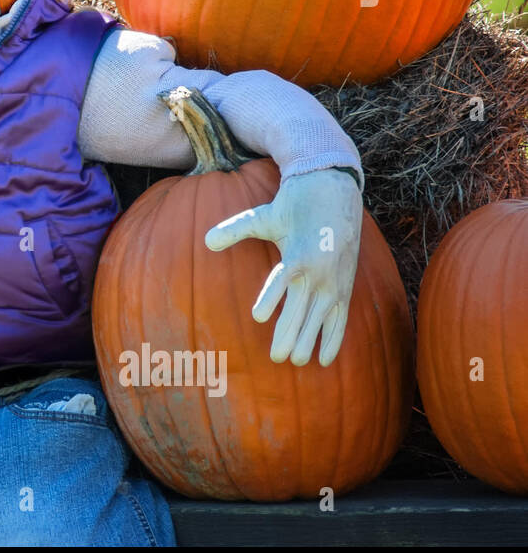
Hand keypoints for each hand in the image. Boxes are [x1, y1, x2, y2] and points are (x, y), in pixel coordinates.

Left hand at [204, 168, 362, 366]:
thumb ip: (236, 229)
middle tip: (276, 357)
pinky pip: (341, 318)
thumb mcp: (264, 215)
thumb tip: (206, 240)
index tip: (258, 316)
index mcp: (297, 253)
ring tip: (295, 361)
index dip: (272, 297)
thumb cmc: (294, 206)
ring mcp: (334, 281)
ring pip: (321, 317)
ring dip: (309, 340)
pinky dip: (334, 338)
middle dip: (289, 333)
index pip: (282, 279)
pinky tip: (325, 360)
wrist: (335, 191)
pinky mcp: (345, 287)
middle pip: (302, 307)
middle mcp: (318, 270)